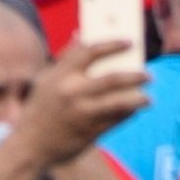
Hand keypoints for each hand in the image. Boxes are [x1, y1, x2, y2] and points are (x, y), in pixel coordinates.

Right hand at [11, 39, 151, 172]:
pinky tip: (134, 111)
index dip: (112, 45)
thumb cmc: (39, 108)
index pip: (90, 51)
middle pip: (112, 78)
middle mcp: (73, 92)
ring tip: (148, 98)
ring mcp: (83, 113)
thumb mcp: (46, 79)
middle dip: (134, 76)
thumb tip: (81, 34)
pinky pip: (116, 120)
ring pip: (119, 103)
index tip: (129, 42)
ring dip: (138, 99)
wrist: (31, 145)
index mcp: (60, 75)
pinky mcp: (90, 131)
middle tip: (148, 74)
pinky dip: (128, 114)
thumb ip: (65, 58)